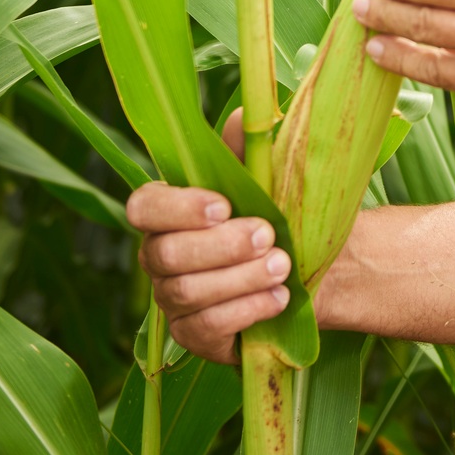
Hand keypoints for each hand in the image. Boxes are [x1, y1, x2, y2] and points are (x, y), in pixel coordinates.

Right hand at [126, 113, 292, 363]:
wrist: (311, 268)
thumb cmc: (279, 214)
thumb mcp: (269, 177)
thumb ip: (250, 148)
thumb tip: (242, 117)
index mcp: (168, 212)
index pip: (143, 207)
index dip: (177, 208)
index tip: (224, 205)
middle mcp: (159, 257)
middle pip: (167, 254)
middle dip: (221, 245)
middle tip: (269, 235)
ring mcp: (172, 301)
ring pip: (187, 293)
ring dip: (239, 278)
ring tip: (283, 265)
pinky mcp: (194, 337)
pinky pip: (205, 328)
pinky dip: (245, 311)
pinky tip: (278, 298)